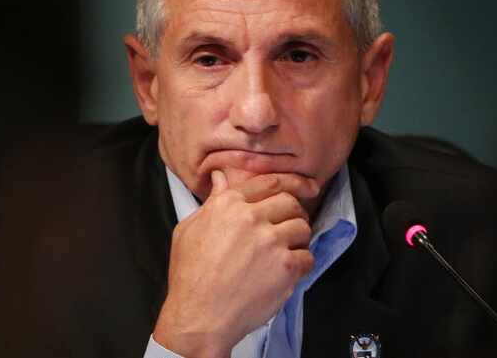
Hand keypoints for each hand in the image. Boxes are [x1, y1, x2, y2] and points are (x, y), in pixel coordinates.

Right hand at [152, 170, 317, 357]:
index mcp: (228, 204)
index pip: (270, 182)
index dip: (294, 182)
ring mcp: (270, 242)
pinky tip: (288, 271)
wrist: (199, 317)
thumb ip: (212, 202)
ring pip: (302, 228)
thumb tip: (221, 179)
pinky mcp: (285, 267)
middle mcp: (251, 218)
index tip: (308, 187)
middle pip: (290, 202)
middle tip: (290, 225)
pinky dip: (302, 263)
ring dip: (298, 238)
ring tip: (287, 250)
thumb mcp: (189, 230)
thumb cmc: (190, 276)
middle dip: (294, 213)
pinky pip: (307, 256)